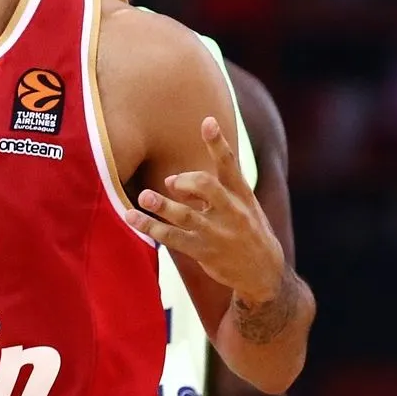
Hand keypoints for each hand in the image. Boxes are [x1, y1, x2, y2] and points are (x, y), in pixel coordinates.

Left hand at [126, 117, 284, 302]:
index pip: (230, 165)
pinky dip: (150, 227)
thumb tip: (170, 179)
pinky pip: (172, 237)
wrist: (264, 274)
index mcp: (242, 195)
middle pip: (206, 185)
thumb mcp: (242, 205)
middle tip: (171, 182)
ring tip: (143, 197)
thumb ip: (211, 189)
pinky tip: (132, 218)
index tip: (207, 121)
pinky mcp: (203, 251)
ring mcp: (217, 232)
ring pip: (185, 214)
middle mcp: (231, 211)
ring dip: (161, 204)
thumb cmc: (247, 230)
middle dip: (186, 179)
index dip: (218, 143)